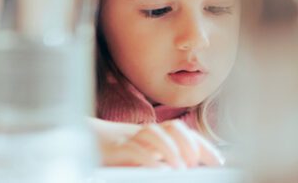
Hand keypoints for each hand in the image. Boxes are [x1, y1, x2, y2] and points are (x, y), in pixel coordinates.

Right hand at [94, 117, 223, 167]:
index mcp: (151, 135)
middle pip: (171, 127)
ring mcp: (126, 138)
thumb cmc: (110, 153)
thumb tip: (182, 170)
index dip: (201, 144)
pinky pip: (134, 150)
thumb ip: (158, 158)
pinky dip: (149, 159)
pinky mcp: (113, 149)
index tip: (218, 162)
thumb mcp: (139, 155)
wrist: (78, 142)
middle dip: (188, 144)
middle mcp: (142, 133)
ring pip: (153, 134)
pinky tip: (159, 170)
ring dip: (170, 150)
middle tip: (195, 163)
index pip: (182, 133)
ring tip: (180, 169)